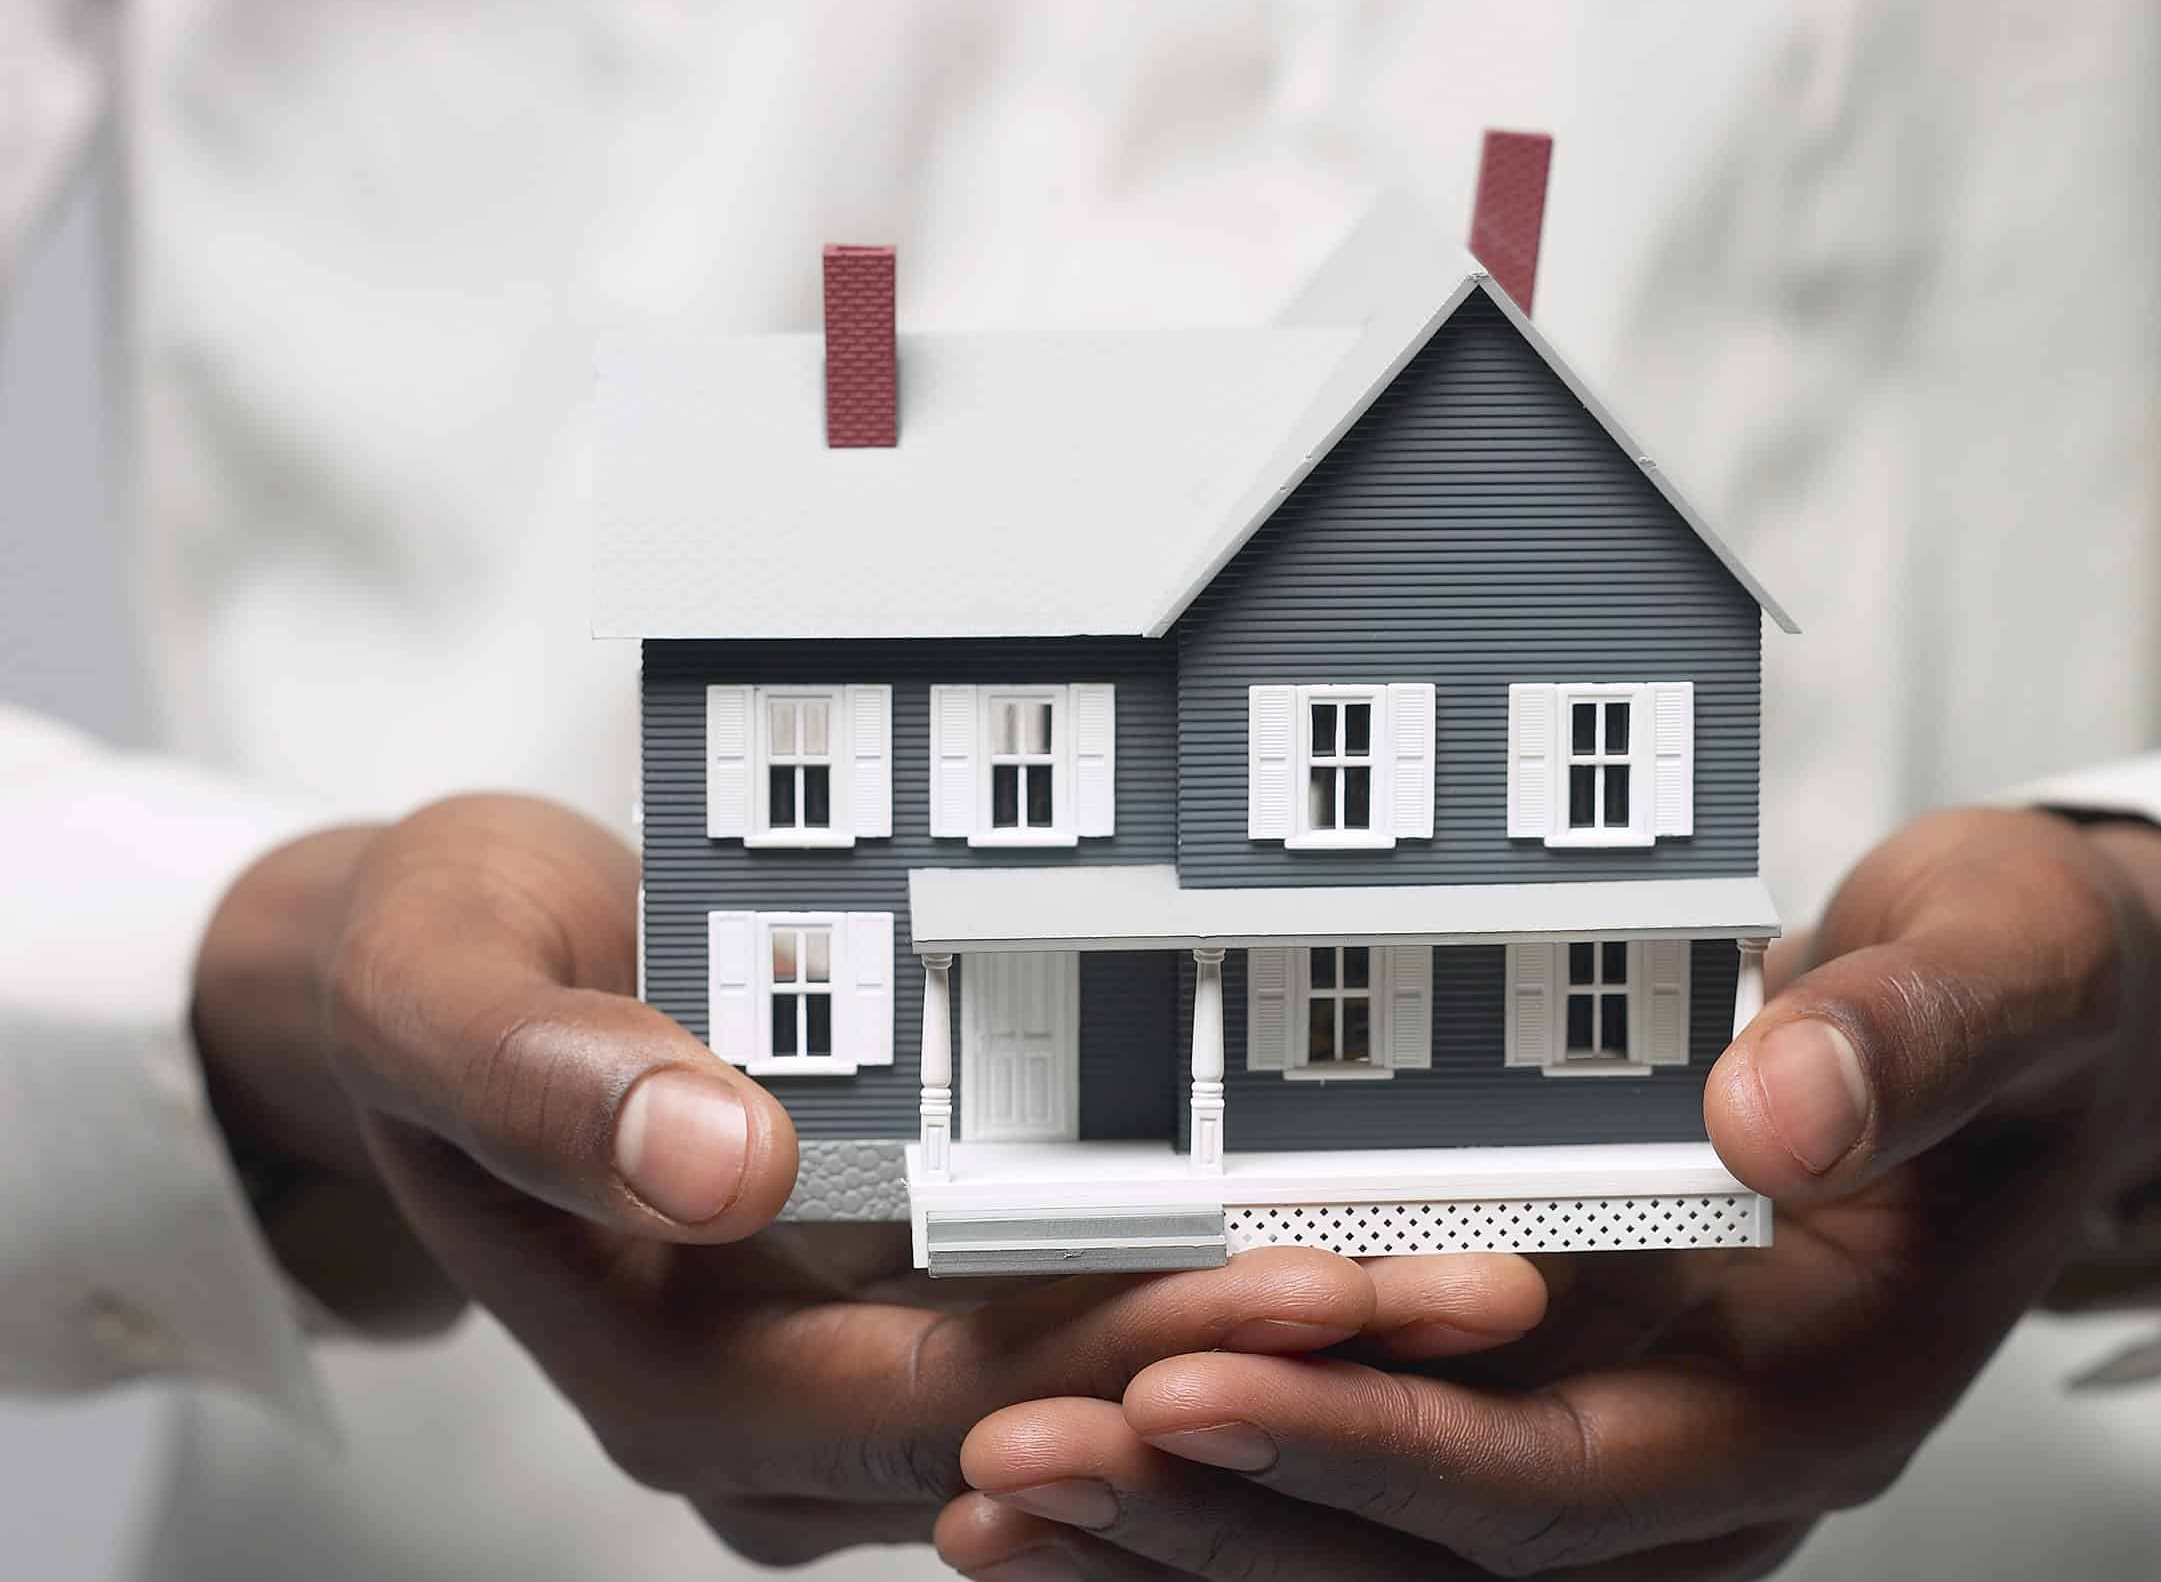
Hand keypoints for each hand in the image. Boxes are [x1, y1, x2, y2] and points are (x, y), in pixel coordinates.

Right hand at [195, 794, 1498, 1563]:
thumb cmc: (443, 967)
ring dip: (1273, 1356)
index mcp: (667, 1375)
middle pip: (1057, 1431)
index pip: (937, 1399)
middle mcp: (774, 1432)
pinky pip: (1075, 1355)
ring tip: (1477, 1279)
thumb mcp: (447, 982)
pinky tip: (1355, 1244)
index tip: (1320, 1280)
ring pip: (1090, 1415)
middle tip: (1480, 1290)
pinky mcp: (902, 1339)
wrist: (442, 994)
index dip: (1131, 1356)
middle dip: (1268, 1367)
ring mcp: (845, 1402)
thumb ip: (551, 1078)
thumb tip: (721, 1162)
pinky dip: (1210, 1314)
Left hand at [929, 808, 2160, 1579]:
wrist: (2036, 1037)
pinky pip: (1381, 1493)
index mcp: (1818, 1396)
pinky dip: (1235, 1489)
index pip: (1555, 1476)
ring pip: (1386, 1557)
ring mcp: (1633, 1455)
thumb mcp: (1999, 971)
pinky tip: (1083, 1460)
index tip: (1171, 1391)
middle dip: (1219, 1516)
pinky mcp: (1564, 1408)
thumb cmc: (2016, 1004)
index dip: (1360, 1444)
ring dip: (1190, 1534)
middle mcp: (1711, 1469)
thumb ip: (1902, 1042)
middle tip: (1010, 1457)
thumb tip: (1770, 1117)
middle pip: (1436, 1559)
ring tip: (990, 1487)